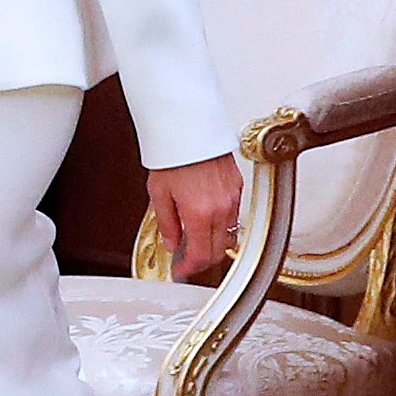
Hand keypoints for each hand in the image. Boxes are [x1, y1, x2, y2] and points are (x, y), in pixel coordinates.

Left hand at [147, 156, 242, 278]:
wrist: (188, 127)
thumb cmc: (173, 155)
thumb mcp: (159, 194)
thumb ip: (167, 224)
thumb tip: (172, 243)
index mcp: (199, 214)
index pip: (201, 255)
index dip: (190, 267)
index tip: (182, 269)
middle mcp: (220, 208)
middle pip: (219, 250)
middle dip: (203, 259)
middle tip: (188, 259)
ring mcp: (232, 197)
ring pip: (229, 234)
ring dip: (214, 242)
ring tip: (196, 238)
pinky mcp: (237, 186)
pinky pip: (233, 215)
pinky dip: (222, 224)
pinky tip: (207, 219)